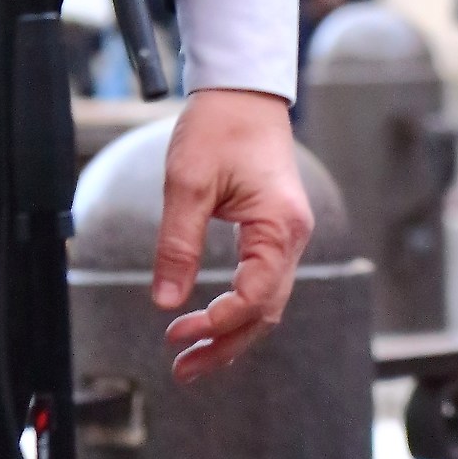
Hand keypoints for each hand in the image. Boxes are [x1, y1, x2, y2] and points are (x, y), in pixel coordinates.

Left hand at [152, 88, 313, 382]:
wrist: (243, 88)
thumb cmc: (219, 126)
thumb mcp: (188, 182)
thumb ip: (177, 244)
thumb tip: (164, 302)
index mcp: (279, 226)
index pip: (254, 298)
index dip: (216, 323)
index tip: (176, 333)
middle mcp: (293, 236)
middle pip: (265, 312)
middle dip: (224, 346)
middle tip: (182, 369)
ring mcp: (288, 234)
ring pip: (266, 303)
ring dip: (230, 333)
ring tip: (190, 358)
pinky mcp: (276, 230)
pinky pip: (263, 282)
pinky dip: (237, 309)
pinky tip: (210, 322)